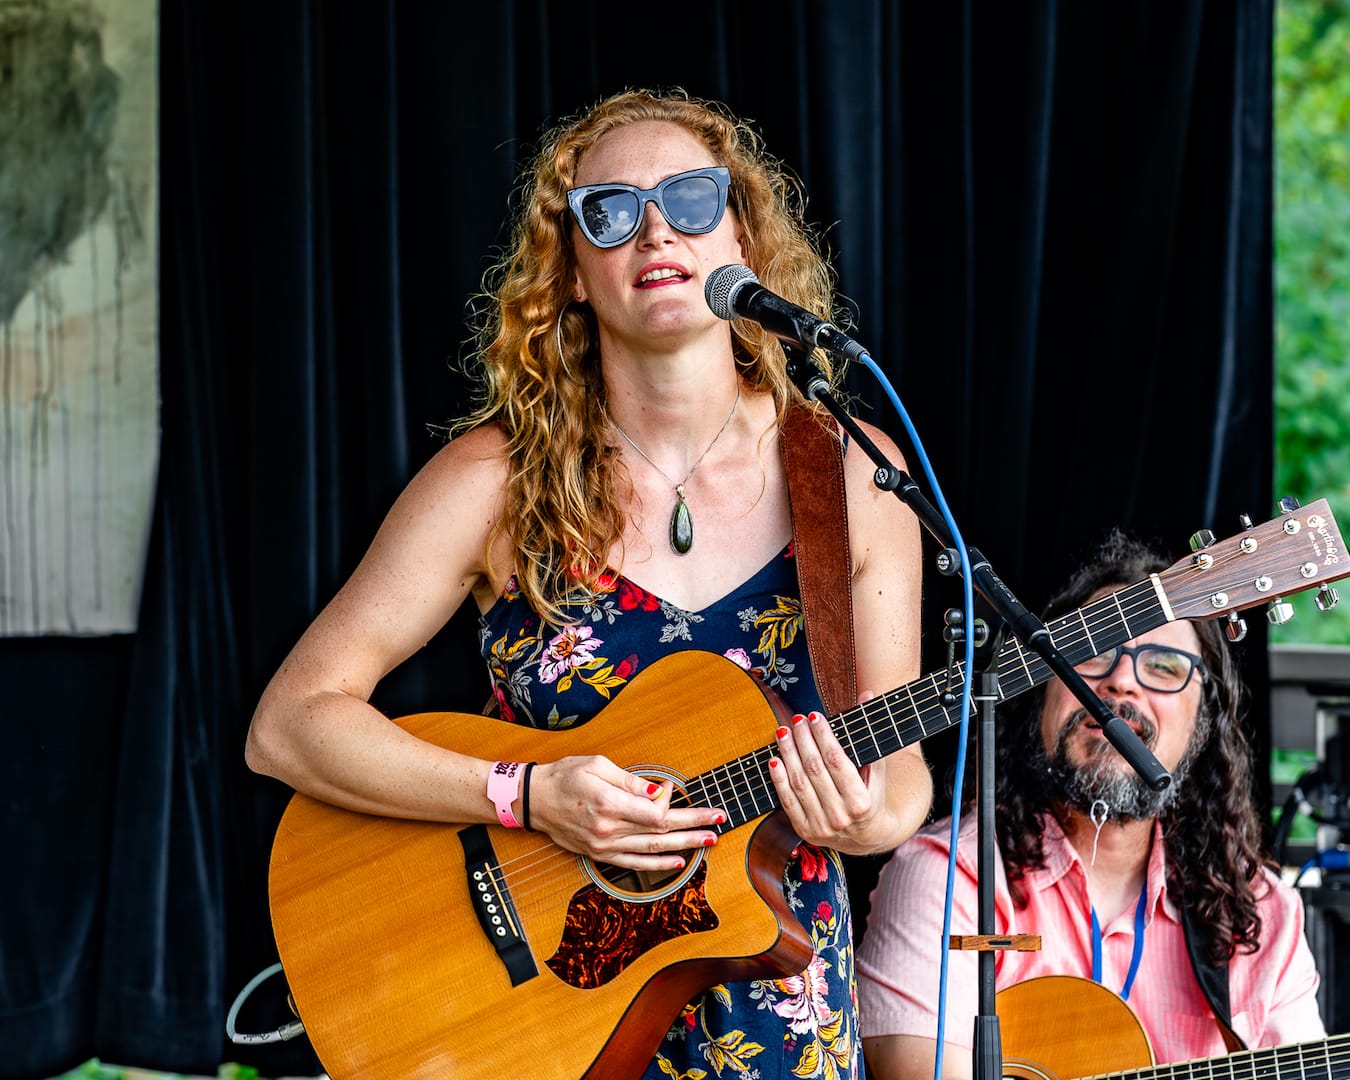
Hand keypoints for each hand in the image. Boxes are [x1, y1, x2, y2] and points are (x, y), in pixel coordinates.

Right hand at [526, 755, 724, 870]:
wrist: (534, 800)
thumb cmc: (565, 776)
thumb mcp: (598, 765)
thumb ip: (632, 781)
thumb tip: (661, 791)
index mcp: (609, 803)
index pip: (655, 812)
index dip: (676, 805)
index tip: (682, 792)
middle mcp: (608, 829)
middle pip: (661, 831)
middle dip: (694, 827)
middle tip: (718, 823)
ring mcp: (604, 845)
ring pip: (652, 850)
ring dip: (684, 846)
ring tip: (708, 841)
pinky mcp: (600, 854)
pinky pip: (634, 864)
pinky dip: (657, 865)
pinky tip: (677, 862)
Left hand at [768, 693, 888, 853]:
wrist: (866, 837)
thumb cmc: (872, 795)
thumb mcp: (876, 768)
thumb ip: (869, 732)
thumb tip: (867, 693)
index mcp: (861, 802)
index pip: (837, 761)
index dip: (823, 736)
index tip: (815, 716)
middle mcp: (840, 816)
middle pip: (815, 769)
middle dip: (803, 740)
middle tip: (796, 718)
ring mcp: (821, 826)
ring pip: (799, 783)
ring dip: (788, 754)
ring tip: (783, 732)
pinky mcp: (805, 831)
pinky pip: (787, 801)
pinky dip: (778, 780)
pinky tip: (774, 759)